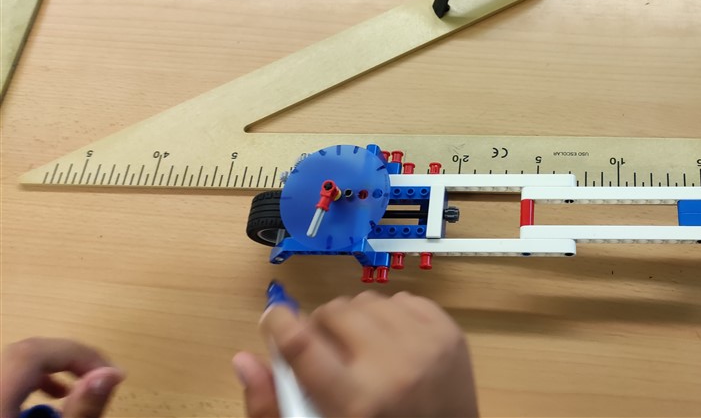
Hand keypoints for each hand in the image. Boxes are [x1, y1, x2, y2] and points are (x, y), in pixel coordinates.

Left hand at [0, 338, 124, 417]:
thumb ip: (80, 410)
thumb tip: (111, 373)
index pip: (34, 354)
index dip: (77, 355)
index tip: (110, 373)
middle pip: (26, 352)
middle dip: (69, 358)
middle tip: (102, 376)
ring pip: (16, 361)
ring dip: (53, 366)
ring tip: (80, 388)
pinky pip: (7, 374)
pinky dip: (34, 378)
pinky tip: (54, 395)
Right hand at [232, 290, 478, 416]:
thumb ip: (272, 408)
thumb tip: (244, 359)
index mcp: (355, 402)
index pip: (302, 343)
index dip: (278, 322)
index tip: (273, 319)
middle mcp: (392, 368)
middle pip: (333, 312)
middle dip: (320, 327)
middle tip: (325, 352)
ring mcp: (426, 347)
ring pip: (367, 301)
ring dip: (356, 320)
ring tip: (359, 349)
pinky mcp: (449, 334)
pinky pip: (403, 300)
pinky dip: (390, 316)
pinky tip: (390, 344)